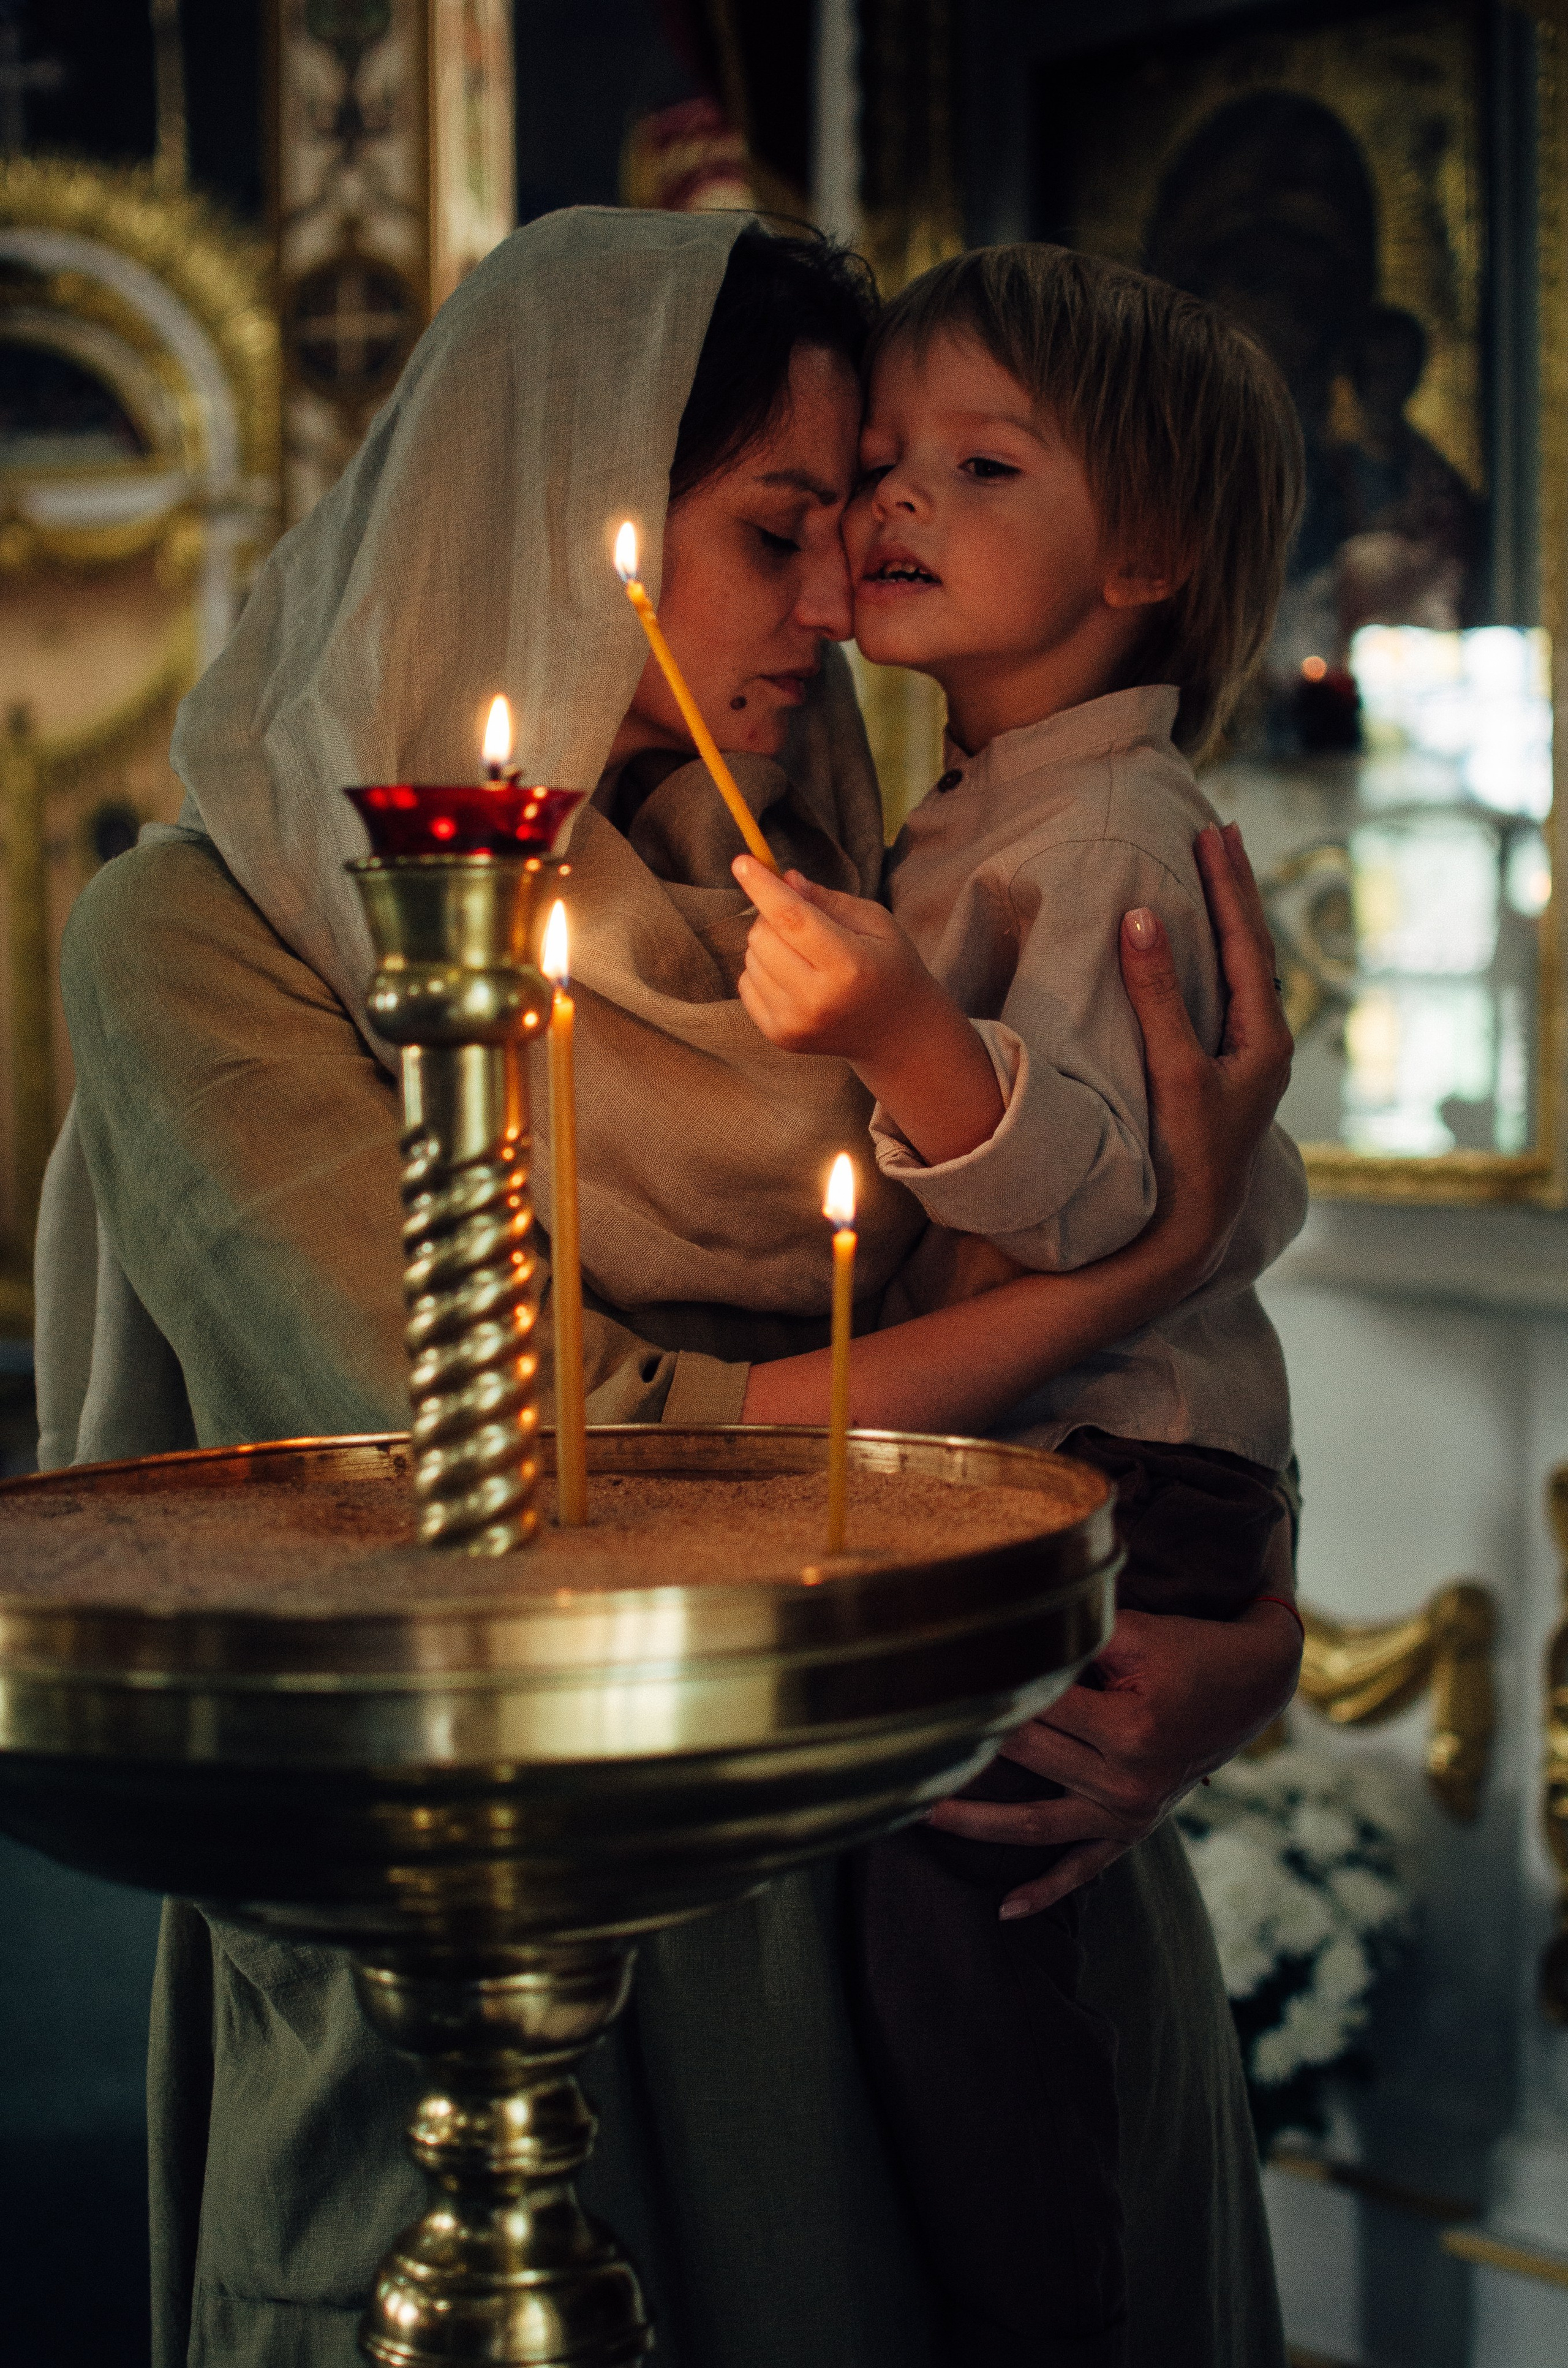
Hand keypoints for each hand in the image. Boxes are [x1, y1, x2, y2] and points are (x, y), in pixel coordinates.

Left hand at [733, 853, 1003, 1165]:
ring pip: (750, 958)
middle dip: (772, 915)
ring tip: (805, 954)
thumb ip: (827, 899)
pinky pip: (746, 984)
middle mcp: (817, 999)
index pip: (792, 919)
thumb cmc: (889, 965)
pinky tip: (795, 976)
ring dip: (769, 944)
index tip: (742, 862)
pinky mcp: (779, 1036)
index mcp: (848, 966)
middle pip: (762, 936)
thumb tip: (785, 879)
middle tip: (801, 919)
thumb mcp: (874, 922)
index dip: (764, 888)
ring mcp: (795, 1023)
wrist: (896, 1032)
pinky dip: (763, 970)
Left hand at [925, 1596, 1303, 1916]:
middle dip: (973, 1741)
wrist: (1252, 1685)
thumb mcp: (1139, 1633)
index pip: (1038, 1706)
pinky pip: (1083, 1869)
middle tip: (911, 1727)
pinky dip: (1046, 1891)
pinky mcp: (1133, 1830)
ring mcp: (1130, 1813)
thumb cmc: (1189, 1649)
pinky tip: (1006, 1909)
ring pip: (1037, 1824)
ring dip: (978, 1822)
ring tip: (921, 1810)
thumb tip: (1007, 1636)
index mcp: (1129, 1729)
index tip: (940, 1675)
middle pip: (1027, 1757)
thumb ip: (1078, 1639)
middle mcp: (1128, 1781)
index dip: (991, 1685)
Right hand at [1119, 821, 1292, 1273]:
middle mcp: (1265, 1042)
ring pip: (1239, 968)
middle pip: (1251, 946)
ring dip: (1225, 918)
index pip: (1246, 941)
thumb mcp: (1174, 1072)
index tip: (1213, 833)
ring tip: (1216, 874)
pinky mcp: (1220, 1070)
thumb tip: (1143, 919)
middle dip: (1234, 889)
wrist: (1192, 1228)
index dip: (1229, 885)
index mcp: (1266, 1037)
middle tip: (1221, 833)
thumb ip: (1158, 997)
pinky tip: (1198, 946)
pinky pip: (1221, 993)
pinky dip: (1210, 955)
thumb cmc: (1188, 1156)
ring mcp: (1245, 1057)